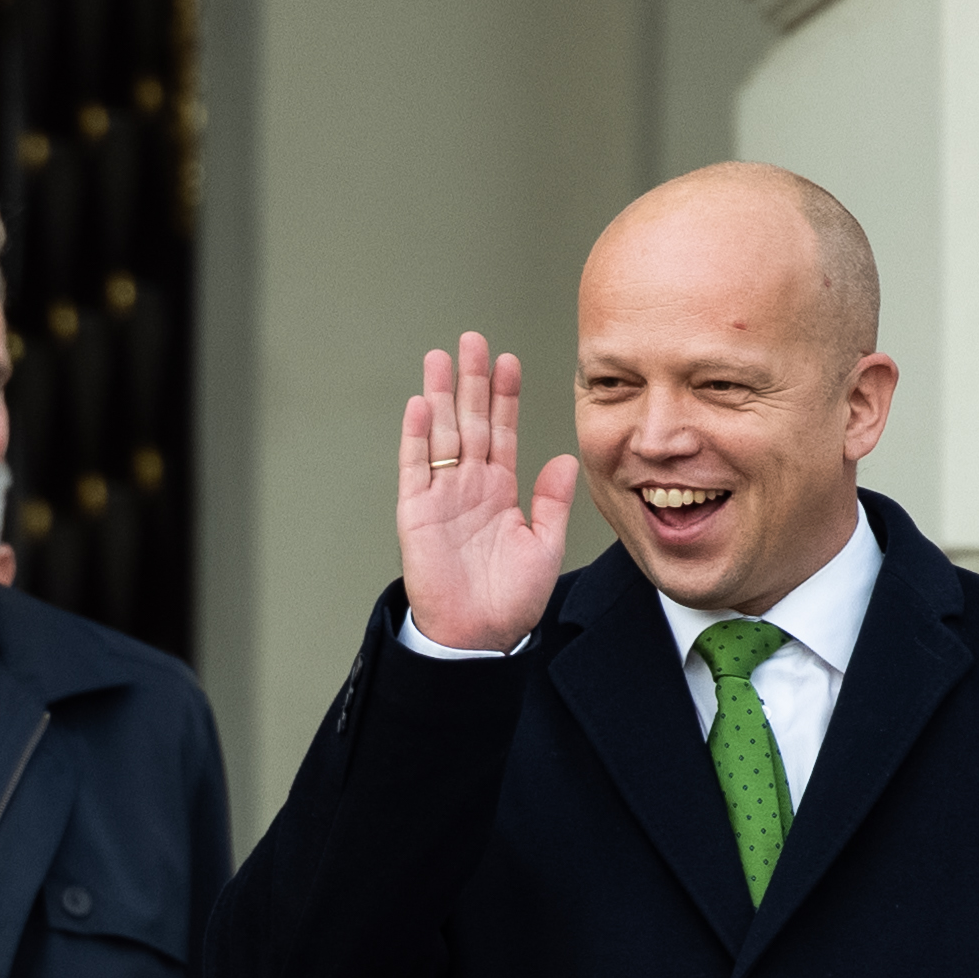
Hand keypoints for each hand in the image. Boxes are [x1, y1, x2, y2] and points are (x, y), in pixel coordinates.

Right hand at [397, 331, 579, 651]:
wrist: (478, 636)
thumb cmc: (511, 599)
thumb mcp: (545, 545)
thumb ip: (552, 501)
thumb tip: (563, 457)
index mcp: (499, 491)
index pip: (501, 432)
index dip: (505, 397)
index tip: (509, 362)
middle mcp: (468, 486)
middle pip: (469, 421)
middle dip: (471, 381)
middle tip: (473, 341)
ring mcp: (440, 496)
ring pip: (441, 434)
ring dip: (441, 396)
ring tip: (442, 359)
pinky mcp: (416, 512)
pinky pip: (415, 467)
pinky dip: (416, 436)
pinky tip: (422, 405)